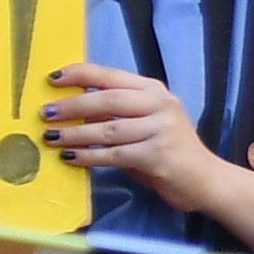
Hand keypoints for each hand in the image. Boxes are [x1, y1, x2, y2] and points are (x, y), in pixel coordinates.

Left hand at [42, 60, 221, 210]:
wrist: (207, 180)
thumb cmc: (171, 151)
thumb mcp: (146, 124)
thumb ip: (117, 116)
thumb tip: (77, 111)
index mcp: (154, 91)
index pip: (111, 75)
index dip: (80, 74)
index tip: (53, 78)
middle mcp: (160, 105)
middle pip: (108, 100)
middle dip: (72, 106)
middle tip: (46, 113)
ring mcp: (161, 130)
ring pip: (108, 129)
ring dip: (75, 134)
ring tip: (51, 138)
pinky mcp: (158, 155)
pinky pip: (115, 155)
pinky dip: (89, 156)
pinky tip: (71, 158)